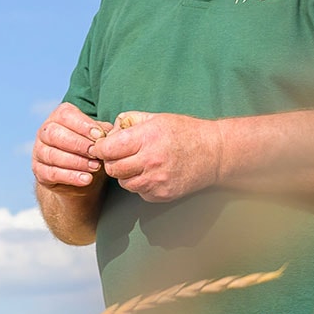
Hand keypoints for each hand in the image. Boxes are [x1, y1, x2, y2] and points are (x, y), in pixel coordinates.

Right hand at [33, 102, 110, 190]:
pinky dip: (70, 177)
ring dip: (76, 162)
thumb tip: (112, 130)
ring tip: (95, 168)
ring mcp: (39, 152)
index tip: (99, 136)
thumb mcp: (98, 139)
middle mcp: (45, 132)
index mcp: (58, 117)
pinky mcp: (39, 171)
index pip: (65, 115)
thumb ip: (103, 131)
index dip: (82, 125)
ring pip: (52, 154)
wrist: (80, 179)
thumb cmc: (90, 152)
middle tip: (96, 153)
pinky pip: (51, 173)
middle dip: (77, 144)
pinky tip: (86, 179)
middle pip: (54, 133)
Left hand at [92, 111, 220, 202]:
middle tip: (118, 156)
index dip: (100, 148)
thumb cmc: (185, 132)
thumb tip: (108, 132)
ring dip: (125, 175)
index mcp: (147, 138)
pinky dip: (140, 184)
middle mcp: (151, 161)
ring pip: (124, 183)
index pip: (108, 149)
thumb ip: (129, 122)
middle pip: (112, 169)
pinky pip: (139, 192)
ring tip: (138, 164)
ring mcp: (156, 181)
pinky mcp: (161, 195)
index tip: (101, 147)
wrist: (214, 153)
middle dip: (111, 162)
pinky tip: (151, 173)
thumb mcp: (156, 118)